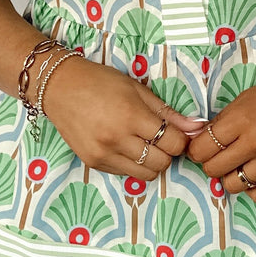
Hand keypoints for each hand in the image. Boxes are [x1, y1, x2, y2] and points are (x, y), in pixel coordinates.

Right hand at [43, 56, 205, 176]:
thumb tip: (197, 127)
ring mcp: (103, 154)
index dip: (180, 139)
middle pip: (162, 163)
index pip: (173, 143)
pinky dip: (132, 164)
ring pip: (145, 174)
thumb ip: (167, 112)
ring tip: (144, 144)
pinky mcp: (93, 163)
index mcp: (131, 116)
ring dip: (152, 162)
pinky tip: (125, 146)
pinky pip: (125, 174)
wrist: (59, 87)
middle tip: (160, 138)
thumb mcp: (137, 89)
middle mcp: (117, 139)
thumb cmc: (100, 82)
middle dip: (167, 152)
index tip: (175, 132)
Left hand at [187, 56, 255, 202]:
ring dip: (232, 177)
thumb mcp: (248, 98)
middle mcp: (255, 141)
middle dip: (212, 165)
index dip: (197, 150)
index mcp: (241, 118)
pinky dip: (253, 189)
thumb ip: (224, 120)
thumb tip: (200, 139)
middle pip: (213, 169)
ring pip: (233, 185)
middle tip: (220, 158)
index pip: (202, 148)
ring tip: (241, 165)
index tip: (203, 149)